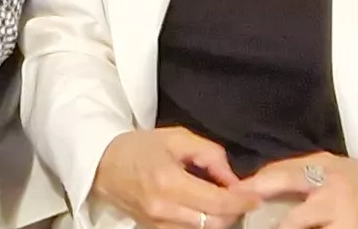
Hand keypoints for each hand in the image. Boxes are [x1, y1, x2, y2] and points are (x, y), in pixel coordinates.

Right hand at [88, 126, 250, 228]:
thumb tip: (233, 178)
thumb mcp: (176, 138)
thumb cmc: (139, 147)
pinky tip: (205, 209)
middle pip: (214, 223)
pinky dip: (203, 223)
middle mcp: (163, 209)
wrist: (102, 165)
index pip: (217, 202)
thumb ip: (210, 155)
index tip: (255, 197)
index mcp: (169, 182)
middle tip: (240, 197)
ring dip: (219, 219)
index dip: (241, 202)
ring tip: (222, 202)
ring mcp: (157, 224)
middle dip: (233, 212)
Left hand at [247, 153, 357, 228]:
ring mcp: (344, 219)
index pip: (280, 176)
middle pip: (289, 214)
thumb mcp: (336, 165)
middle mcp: (332, 194)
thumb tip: (264, 183)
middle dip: (265, 218)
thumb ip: (303, 172)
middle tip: (242, 218)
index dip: (253, 187)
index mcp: (324, 171)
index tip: (232, 197)